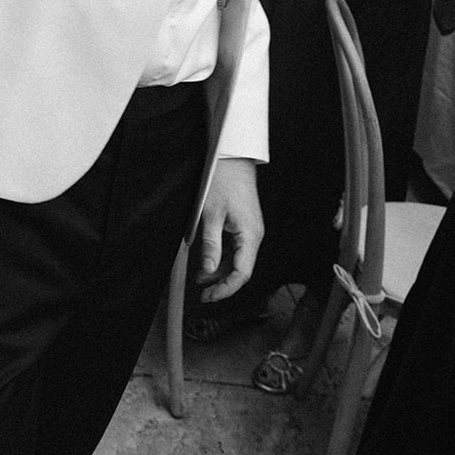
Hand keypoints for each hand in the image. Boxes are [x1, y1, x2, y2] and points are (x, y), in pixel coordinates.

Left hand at [196, 158, 263, 302]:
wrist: (231, 157)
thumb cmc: (222, 181)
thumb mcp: (211, 215)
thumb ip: (211, 245)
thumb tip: (208, 271)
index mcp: (250, 236)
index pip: (242, 274)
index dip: (226, 289)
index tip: (210, 297)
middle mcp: (254, 235)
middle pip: (240, 269)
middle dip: (221, 283)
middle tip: (202, 294)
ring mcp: (249, 229)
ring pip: (236, 259)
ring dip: (219, 271)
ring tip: (200, 280)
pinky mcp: (243, 224)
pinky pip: (234, 247)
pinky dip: (221, 257)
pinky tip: (207, 261)